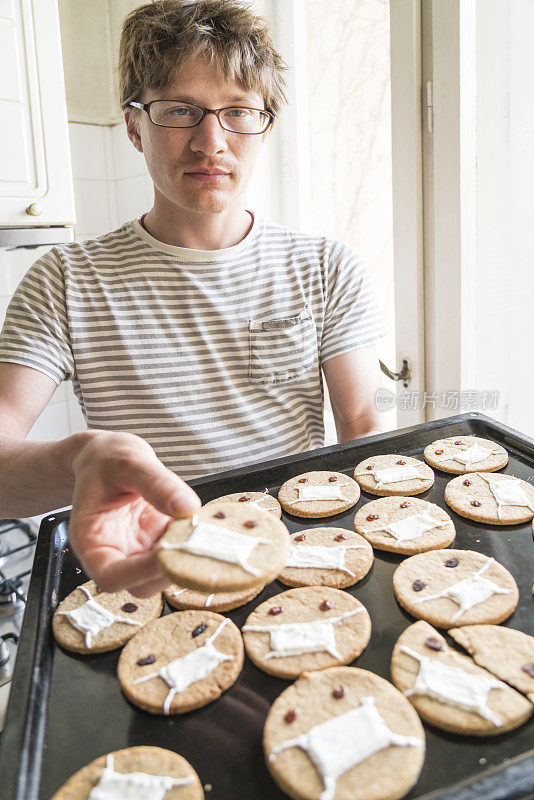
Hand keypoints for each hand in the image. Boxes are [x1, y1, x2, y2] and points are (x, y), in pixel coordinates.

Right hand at [68, 431, 200, 596]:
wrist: (108, 457)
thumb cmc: (106, 460)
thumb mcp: (128, 461)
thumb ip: (156, 483)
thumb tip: (187, 507)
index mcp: (91, 541)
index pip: (111, 576)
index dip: (140, 573)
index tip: (169, 552)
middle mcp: (115, 554)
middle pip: (143, 585)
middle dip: (171, 569)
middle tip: (197, 541)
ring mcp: (139, 552)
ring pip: (166, 574)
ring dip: (188, 558)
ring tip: (202, 528)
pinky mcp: (159, 545)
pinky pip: (179, 555)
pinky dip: (195, 545)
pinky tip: (203, 525)